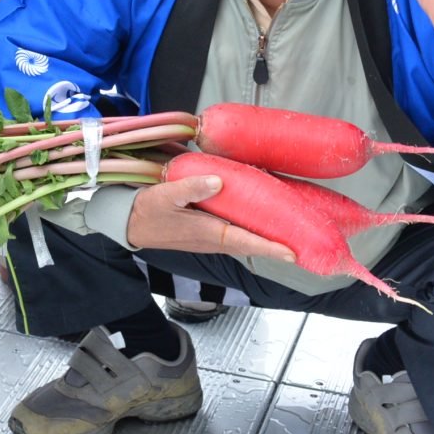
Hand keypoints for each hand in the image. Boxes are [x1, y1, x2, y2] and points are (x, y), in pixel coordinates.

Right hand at [125, 174, 297, 262]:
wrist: (129, 223)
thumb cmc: (146, 211)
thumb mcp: (165, 195)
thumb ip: (191, 188)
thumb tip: (218, 180)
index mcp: (208, 232)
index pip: (246, 242)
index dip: (271, 247)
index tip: (293, 253)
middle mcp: (214, 238)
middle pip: (253, 242)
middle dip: (278, 243)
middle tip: (304, 240)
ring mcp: (211, 236)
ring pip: (246, 237)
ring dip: (267, 235)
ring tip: (290, 227)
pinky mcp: (207, 231)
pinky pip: (236, 231)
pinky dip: (251, 226)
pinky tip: (258, 214)